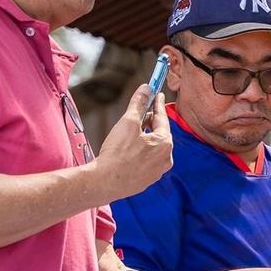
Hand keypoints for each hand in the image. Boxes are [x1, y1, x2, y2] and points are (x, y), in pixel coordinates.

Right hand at [92, 86, 172, 201]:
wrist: (105, 182)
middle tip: (139, 115)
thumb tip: (146, 88)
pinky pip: (147, 161)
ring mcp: (157, 171)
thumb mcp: (128, 122)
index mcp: (165, 143)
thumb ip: (139, 104)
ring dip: (145, 138)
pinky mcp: (148, 180)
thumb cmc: (117, 152)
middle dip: (150, 122)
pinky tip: (128, 151)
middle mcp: (166, 158)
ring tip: (131, 133)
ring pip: (154, 148)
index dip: (158, 105)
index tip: (157, 95)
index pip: (162, 118)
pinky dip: (141, 152)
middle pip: (159, 133)